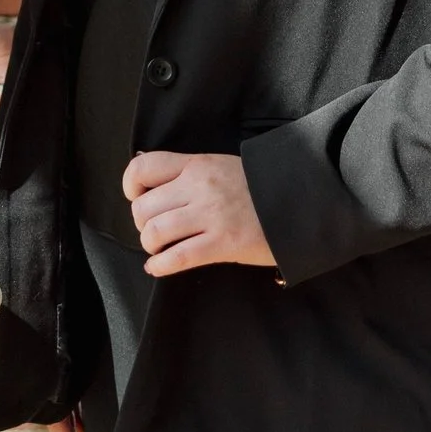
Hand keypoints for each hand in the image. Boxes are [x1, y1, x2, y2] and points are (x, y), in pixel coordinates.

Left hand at [124, 150, 278, 278]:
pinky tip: (158, 266)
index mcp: (196, 165)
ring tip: (159, 248)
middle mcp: (198, 187)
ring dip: (151, 245)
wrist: (299, 202)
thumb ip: (188, 173)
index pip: (143, 167)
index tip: (137, 197)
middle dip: (142, 223)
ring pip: (155, 232)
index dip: (131, 185)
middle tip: (155, 229)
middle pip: (143, 207)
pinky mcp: (222, 244)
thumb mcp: (220, 167)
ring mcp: (210, 216)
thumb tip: (150, 179)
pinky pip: (178, 257)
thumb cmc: (258, 188)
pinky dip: (160, 265)